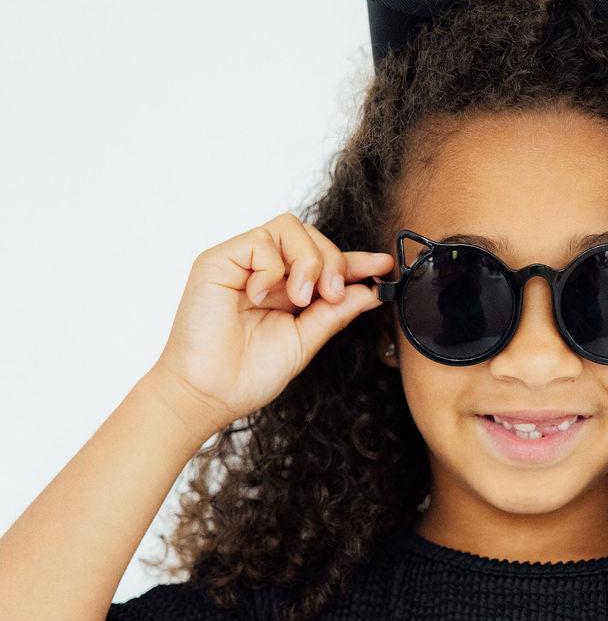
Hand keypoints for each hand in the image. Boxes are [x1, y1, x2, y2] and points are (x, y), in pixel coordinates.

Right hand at [152, 213, 392, 434]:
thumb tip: (370, 292)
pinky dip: (272, 269)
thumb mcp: (305, 341)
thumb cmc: (248, 374)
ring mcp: (241, 262)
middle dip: (333, 262)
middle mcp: (264, 271)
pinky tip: (261, 296)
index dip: (356, 261)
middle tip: (330, 297)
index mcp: (285, 289)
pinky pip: (261, 241)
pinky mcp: (219, 260)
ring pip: (290, 228)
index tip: (384, 267)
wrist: (210, 393)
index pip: (325, 261)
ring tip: (298, 299)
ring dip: (307, 262)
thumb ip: (335, 313)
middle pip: (311, 235)